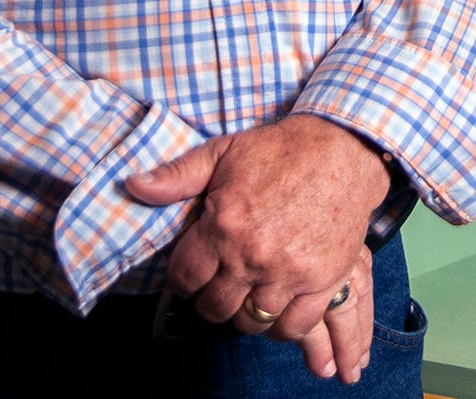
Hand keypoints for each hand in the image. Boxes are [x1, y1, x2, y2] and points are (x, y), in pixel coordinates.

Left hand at [126, 115, 390, 382]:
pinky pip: (293, 325)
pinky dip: (282, 324)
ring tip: (248, 293)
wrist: (343, 149)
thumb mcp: (222, 152)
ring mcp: (289, 272)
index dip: (183, 278)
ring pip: (251, 321)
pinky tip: (278, 303)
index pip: (185, 278)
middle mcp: (253, 255)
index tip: (192, 272)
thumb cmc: (279, 149)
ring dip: (245, 313)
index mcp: (224, 224)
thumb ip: (176, 176)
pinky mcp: (322, 280)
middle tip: (220, 284)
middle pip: (215, 308)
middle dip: (211, 299)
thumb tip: (133, 187)